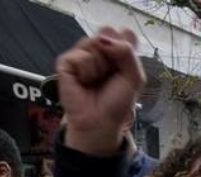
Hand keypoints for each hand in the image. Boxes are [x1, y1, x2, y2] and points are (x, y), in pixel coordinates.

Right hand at [57, 27, 145, 155]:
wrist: (100, 121)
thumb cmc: (117, 102)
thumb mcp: (134, 76)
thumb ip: (126, 52)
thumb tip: (102, 38)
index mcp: (116, 51)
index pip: (124, 32)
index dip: (126, 48)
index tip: (125, 68)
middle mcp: (99, 49)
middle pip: (108, 32)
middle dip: (115, 55)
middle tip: (111, 75)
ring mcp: (81, 54)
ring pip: (94, 42)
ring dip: (101, 65)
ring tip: (97, 80)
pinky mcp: (66, 62)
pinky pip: (79, 56)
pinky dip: (86, 71)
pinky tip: (85, 82)